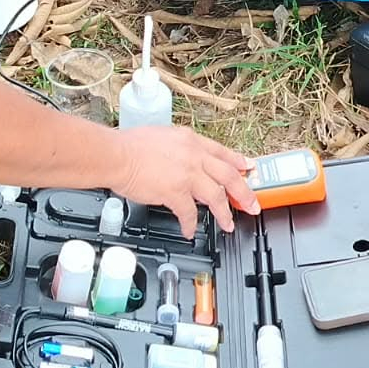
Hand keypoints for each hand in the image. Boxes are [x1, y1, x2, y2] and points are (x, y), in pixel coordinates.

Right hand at [113, 124, 257, 235]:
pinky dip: (191, 224)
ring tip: (227, 224)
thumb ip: (180, 148)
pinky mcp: (175, 192)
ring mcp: (187, 174)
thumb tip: (187, 161)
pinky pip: (189, 213)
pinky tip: (190, 230)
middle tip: (252, 204)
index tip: (248, 169)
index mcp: (190, 140)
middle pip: (229, 176)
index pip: (222, 152)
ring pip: (216, 196)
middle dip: (244, 192)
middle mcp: (193, 155)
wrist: (116, 155)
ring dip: (224, 213)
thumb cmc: (130, 145)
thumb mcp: (163, 136)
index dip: (238, 163)